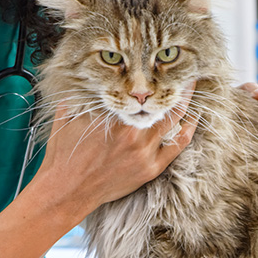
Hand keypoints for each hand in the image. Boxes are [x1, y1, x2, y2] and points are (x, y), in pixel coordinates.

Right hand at [39, 82, 198, 213]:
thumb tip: (80, 82)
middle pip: (162, 101)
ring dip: (184, 102)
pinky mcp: (150, 168)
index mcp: (112, 116)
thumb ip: (76, 98)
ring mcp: (144, 151)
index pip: (139, 90)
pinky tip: (194, 119)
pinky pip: (178, 145)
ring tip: (193, 87)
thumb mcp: (66, 118)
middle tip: (184, 71)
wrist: (66, 190)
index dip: (150, 77)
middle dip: (174, 84)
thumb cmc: (63, 155)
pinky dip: (188, 129)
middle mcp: (132, 132)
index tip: (156, 66)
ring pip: (174, 120)